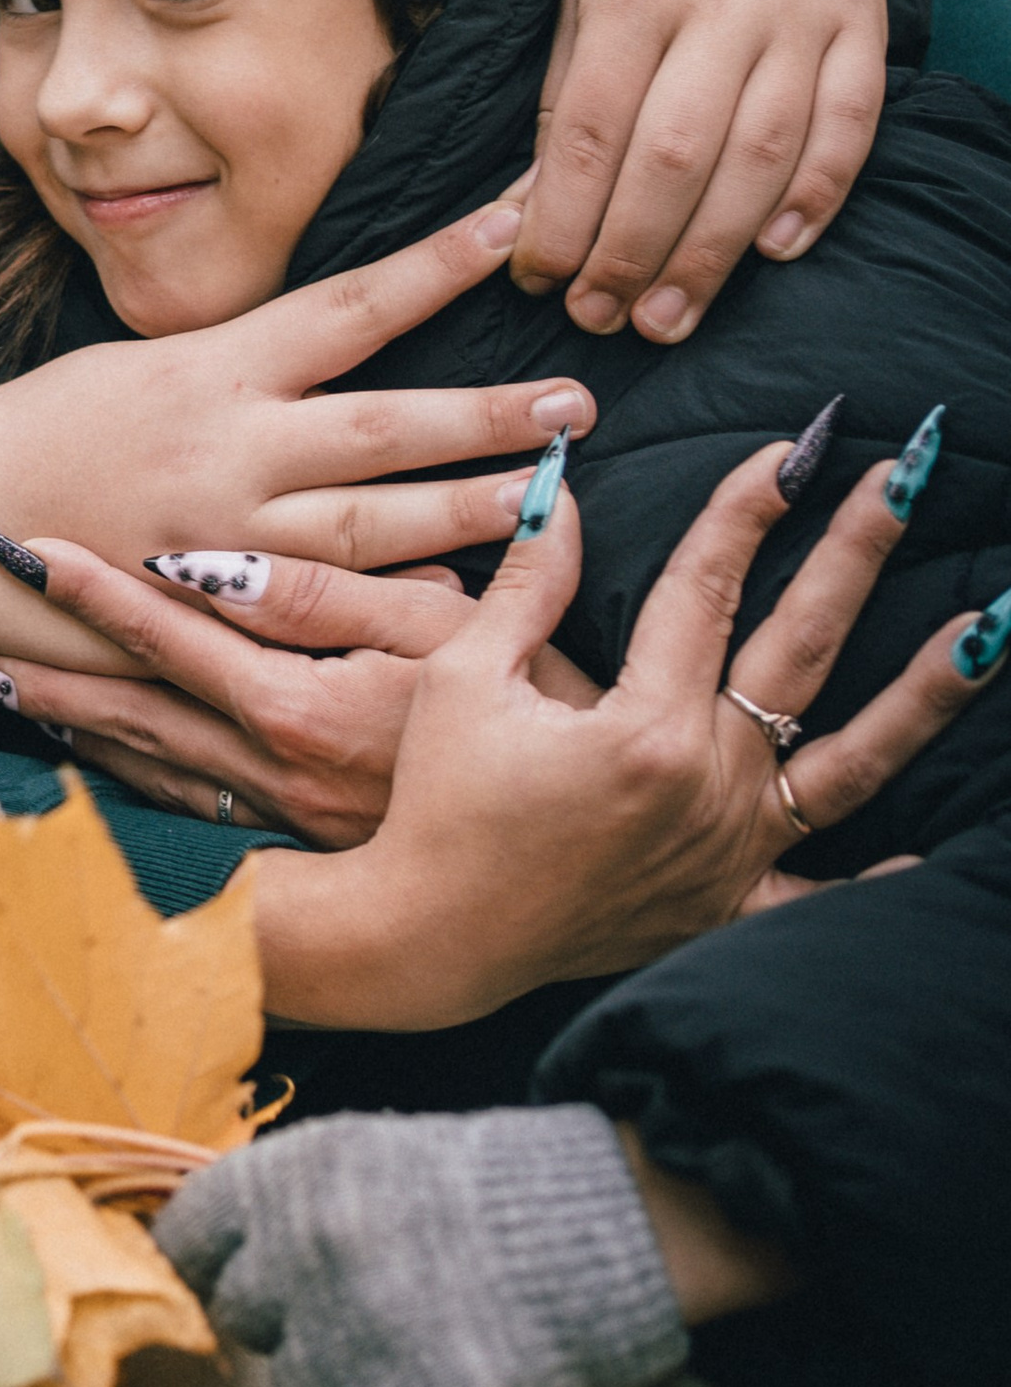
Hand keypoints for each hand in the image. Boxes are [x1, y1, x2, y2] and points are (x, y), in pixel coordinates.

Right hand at [0, 201, 595, 672]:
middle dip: (488, 416)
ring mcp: (225, 537)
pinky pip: (320, 618)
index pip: (354, 300)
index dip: (444, 256)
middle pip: (386, 427)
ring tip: (549, 499)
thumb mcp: (148, 362)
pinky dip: (390, 614)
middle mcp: (233, 447)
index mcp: (220, 367)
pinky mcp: (210, 612)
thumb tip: (351, 334)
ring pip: (371, 528)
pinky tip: (460, 610)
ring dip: (467, 513)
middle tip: (577, 404)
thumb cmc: (48, 426)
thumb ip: (252, 363)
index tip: (521, 213)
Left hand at [0, 548, 598, 845]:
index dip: (99, 594)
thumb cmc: (535, 728)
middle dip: (52, 672)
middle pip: (136, 713)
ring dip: (79, 731)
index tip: (31, 555)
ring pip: (151, 770)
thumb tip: (231, 559)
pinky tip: (99, 767)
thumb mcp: (457, 637)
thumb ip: (347, 593)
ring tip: (3, 693)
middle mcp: (273, 776)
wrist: (581, 860)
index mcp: (301, 711)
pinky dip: (133, 785)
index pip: (173, 639)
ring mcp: (281, 821)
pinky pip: (191, 814)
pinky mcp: (300, 851)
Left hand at [156, 1105, 690, 1386]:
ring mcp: (354, 1333)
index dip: (221, 1266)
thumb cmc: (483, 1191)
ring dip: (351, 1384)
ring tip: (423, 1345)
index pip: (187, 1242)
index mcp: (287, 1177)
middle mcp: (303, 1250)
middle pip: (249, 1324)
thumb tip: (215, 1262)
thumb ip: (280, 1206)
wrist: (608, 1226)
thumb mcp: (363, 1156)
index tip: (257, 1278)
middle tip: (374, 1307)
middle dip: (301, 1323)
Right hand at [251, 435, 995, 1028]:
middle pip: (801, 649)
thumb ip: (528, 582)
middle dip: (856, 551)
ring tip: (987, 629)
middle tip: (905, 474)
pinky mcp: (723, 908)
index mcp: (644, 727)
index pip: (707, 588)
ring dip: (922, 696)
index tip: (790, 448)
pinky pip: (820, 898)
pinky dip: (884, 882)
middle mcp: (707, 786)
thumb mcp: (464, 679)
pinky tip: (944, 855)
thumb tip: (561, 486)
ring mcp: (729, 850)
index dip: (746, 508)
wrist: (431, 938)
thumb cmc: (440, 805)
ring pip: (851, 766)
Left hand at [517, 0, 885, 344]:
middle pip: (674, 161)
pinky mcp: (860, 16)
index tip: (534, 279)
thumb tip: (537, 201)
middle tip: (599, 320)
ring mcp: (803, 11)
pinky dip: (815, 195)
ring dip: (713, 253)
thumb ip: (569, 79)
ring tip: (668, 315)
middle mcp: (723, 2)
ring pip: (760, 157)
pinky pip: (848, 123)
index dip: (560, 220)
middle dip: (630, 256)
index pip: (591, 133)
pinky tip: (772, 251)